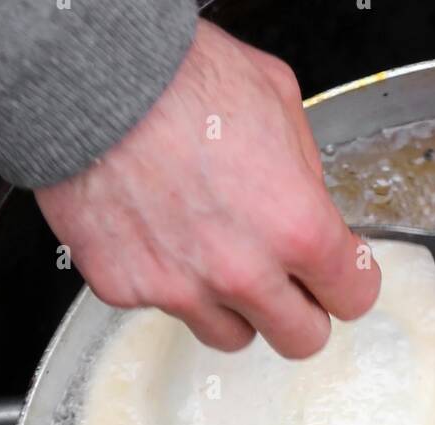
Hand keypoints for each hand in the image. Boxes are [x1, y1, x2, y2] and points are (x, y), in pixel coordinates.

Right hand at [35, 20, 379, 358]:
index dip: (347, 282)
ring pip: (233, 337)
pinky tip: (160, 233)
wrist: (81, 73)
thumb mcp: (276, 99)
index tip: (336, 274)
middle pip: (302, 340)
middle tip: (288, 283)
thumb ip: (305, 169)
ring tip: (216, 255)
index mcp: (296, 227)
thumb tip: (311, 202)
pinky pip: (164, 307)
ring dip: (235, 308)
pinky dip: (168, 280)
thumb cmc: (174, 75)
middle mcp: (243, 271)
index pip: (353, 297)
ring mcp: (182, 289)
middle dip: (301, 312)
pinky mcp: (126, 289)